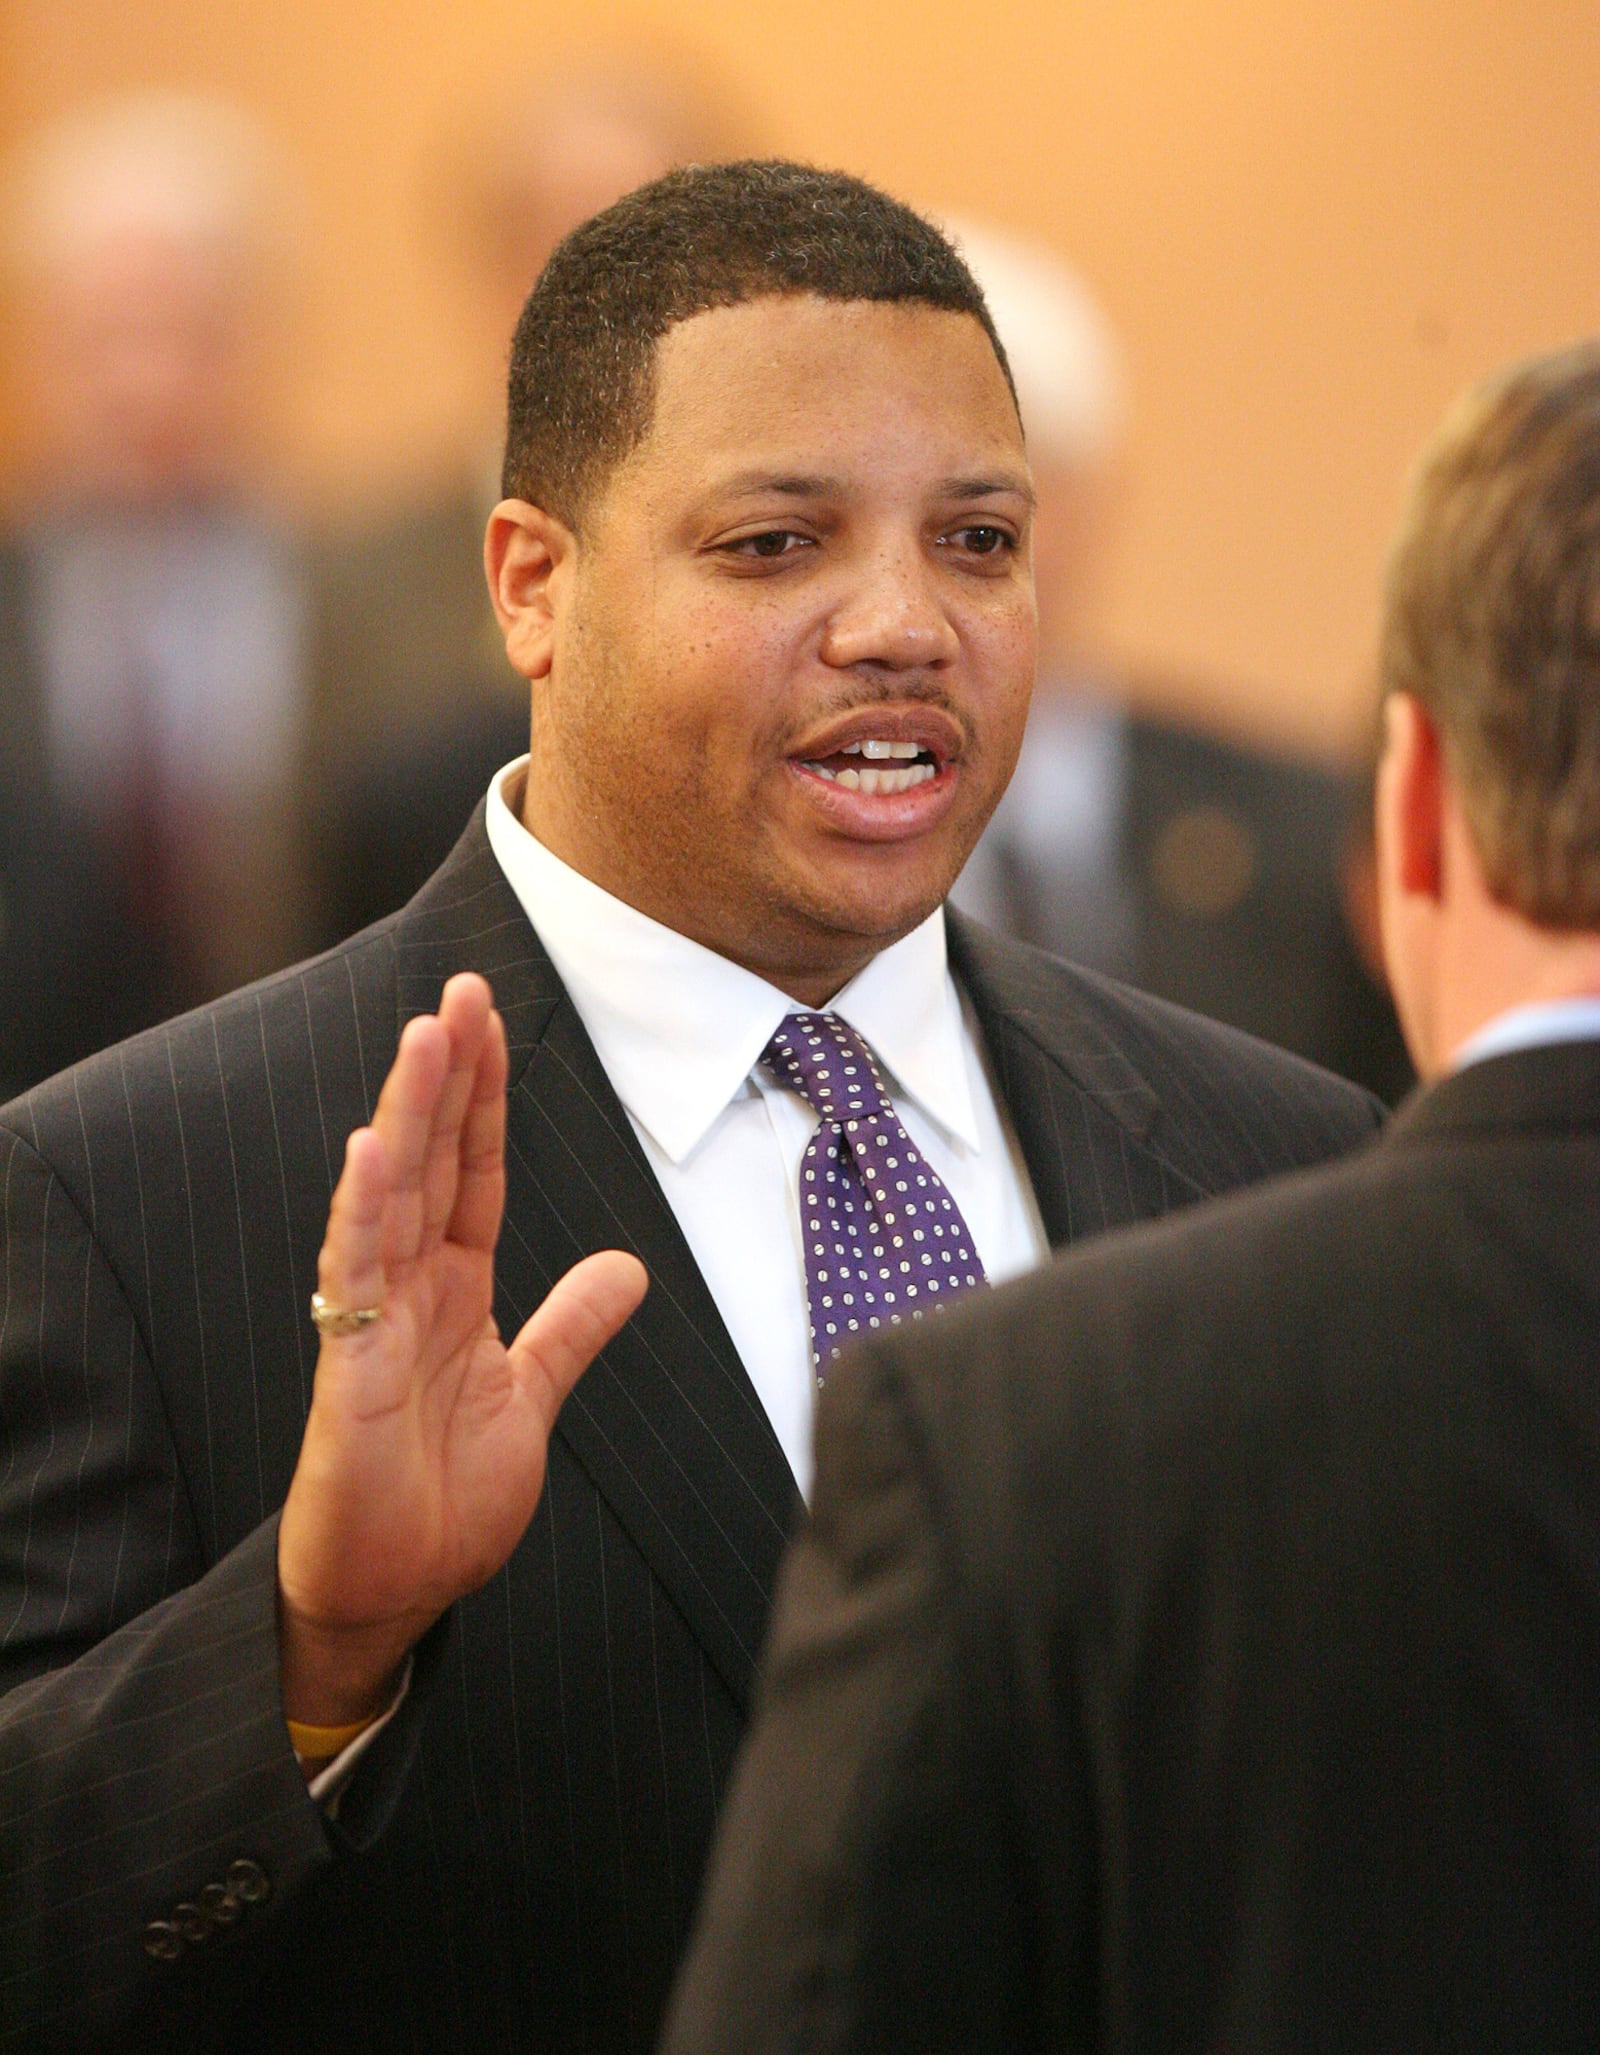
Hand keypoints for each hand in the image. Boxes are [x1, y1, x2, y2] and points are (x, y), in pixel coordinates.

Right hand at [277, 972, 647, 1732]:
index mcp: (454, 1288)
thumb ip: (570, 1328)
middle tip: (463, 988)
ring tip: (425, 1036)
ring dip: (407, 1116)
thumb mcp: (529, 1398)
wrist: (393, 1594)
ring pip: (390, 1198)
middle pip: (431, 1162)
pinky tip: (369, 1152)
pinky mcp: (348, 1374)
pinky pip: (353, 1280)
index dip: (483, 1096)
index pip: (473, 1170)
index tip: (489, 1017)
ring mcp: (373, 1323)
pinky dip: (360, 1215)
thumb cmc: (444, 1501)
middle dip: (447, 1075)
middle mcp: (410, 1289)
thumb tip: (625, 1266)